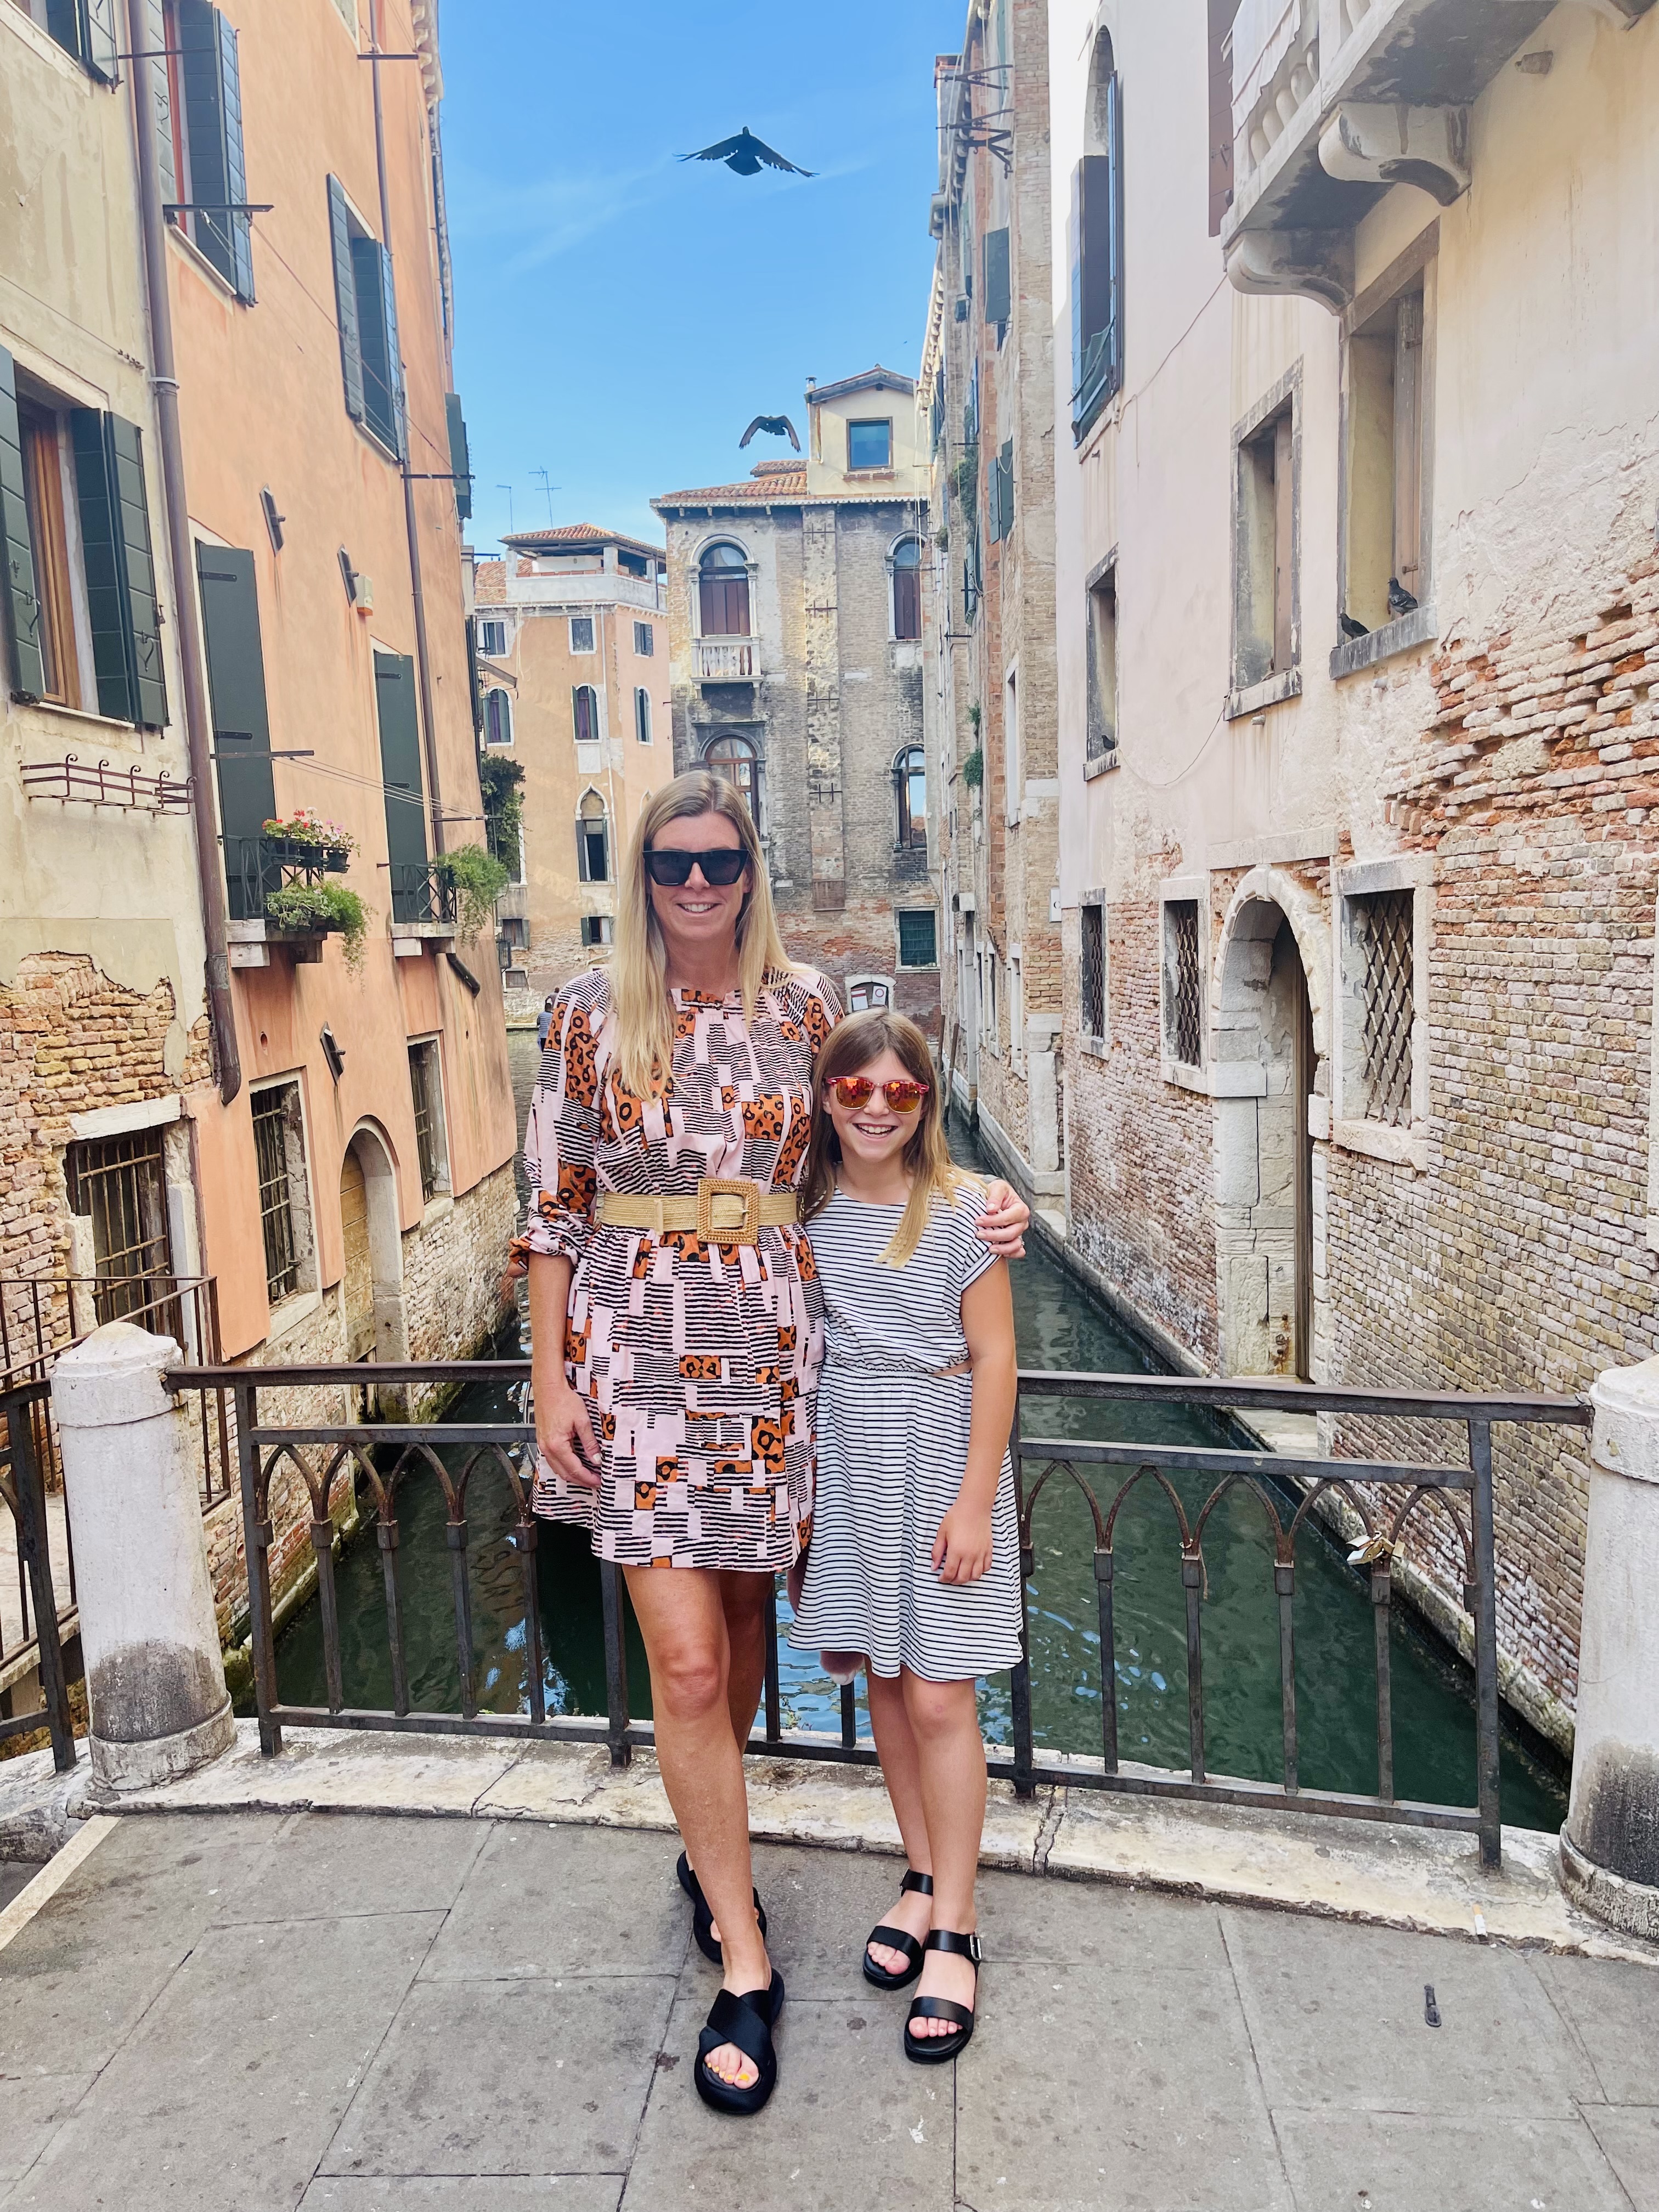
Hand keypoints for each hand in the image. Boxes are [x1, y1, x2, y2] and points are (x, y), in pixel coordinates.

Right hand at [535, 1372, 600, 1490]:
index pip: (574, 1469)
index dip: (588, 1478)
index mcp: (557, 1445)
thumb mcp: (582, 1420)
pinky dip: (564, 1466)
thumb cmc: (563, 1399)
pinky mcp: (543, 1441)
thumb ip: (590, 1442)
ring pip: (558, 1469)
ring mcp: (543, 1445)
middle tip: (594, 1483)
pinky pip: (553, 1461)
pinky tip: (573, 1464)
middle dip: (580, 1481)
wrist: (549, 1388)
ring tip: (586, 1476)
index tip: (598, 1482)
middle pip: (564, 1473)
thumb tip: (596, 1459)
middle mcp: (547, 1448)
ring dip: (572, 1475)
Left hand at [932, 1501, 993, 1583]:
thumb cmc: (957, 1517)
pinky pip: (986, 1567)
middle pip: (962, 1578)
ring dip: (967, 1578)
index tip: (940, 1577)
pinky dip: (980, 1571)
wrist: (974, 1506)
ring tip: (960, 1573)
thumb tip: (934, 1566)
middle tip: (949, 1577)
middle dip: (954, 1581)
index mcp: (956, 1551)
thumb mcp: (942, 1532)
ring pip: (975, 1576)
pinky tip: (973, 1567)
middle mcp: (970, 1555)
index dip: (943, 1579)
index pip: (949, 1573)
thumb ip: (937, 1551)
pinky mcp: (988, 1550)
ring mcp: (981, 1553)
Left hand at [977, 1177, 1028, 1258]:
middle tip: (979, 1234)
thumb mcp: (997, 1187)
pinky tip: (998, 1254)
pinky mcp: (1015, 1240)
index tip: (978, 1221)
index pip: (1008, 1218)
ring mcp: (1019, 1232)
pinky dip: (1010, 1254)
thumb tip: (991, 1209)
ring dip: (1002, 1248)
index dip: (993, 1221)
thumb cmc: (997, 1191)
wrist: (995, 1197)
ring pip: (1015, 1244)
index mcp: (1021, 1209)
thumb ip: (995, 1196)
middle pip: (1011, 1233)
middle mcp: (1022, 1222)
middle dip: (994, 1235)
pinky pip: (1017, 1251)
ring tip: (989, 1249)